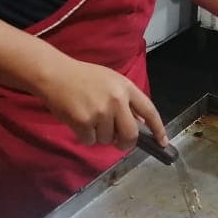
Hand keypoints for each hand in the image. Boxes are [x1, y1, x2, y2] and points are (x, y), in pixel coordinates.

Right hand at [37, 58, 165, 149]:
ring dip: (100, 136)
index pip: (149, 110)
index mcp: (126, 87)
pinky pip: (90, 141)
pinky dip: (85, 136)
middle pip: (131, 134)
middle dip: (126, 143)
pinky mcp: (84, 122)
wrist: (55, 74)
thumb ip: (126, 101)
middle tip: (118, 142)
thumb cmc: (83, 77)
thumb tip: (139, 124)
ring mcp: (100, 111)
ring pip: (108, 139)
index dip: (158, 128)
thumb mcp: (111, 81)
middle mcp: (116, 100)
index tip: (162, 142)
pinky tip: (78, 121)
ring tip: (89, 119)